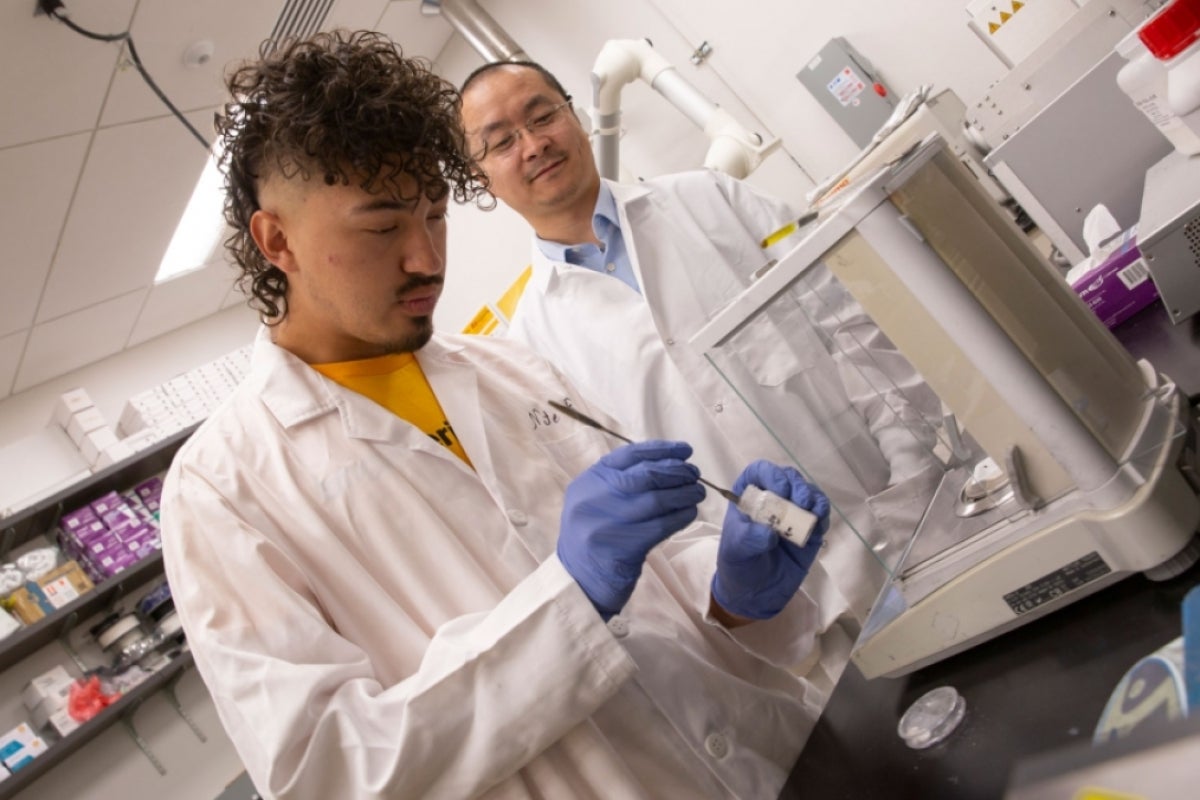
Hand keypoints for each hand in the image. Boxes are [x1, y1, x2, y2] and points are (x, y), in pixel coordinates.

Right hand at [558, 440, 705, 618]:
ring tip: (698, 493)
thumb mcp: (596, 502)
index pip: (629, 454)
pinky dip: (681, 516)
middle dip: (677, 471)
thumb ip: (619, 481)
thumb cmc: (595, 537)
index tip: (685, 451)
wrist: (578, 582)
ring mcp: (607, 523)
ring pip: (657, 499)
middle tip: (695, 475)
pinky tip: (690, 512)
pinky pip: (661, 525)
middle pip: (646, 475)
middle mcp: (594, 498)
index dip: (662, 450)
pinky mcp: (622, 547)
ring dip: (684, 494)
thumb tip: (668, 463)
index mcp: (588, 481)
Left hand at [711, 460, 829, 620]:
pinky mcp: (810, 529)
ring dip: (812, 497)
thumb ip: (748, 539)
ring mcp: (793, 513)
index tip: (780, 490)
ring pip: (807, 492)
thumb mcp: (736, 551)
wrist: (757, 594)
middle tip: (801, 501)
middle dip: (797, 485)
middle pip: (788, 478)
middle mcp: (772, 499)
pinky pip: (820, 513)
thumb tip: (770, 533)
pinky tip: (818, 522)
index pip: (760, 472)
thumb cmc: (739, 566)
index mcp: (748, 497)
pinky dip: (822, 513)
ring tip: (811, 511)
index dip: (771, 475)